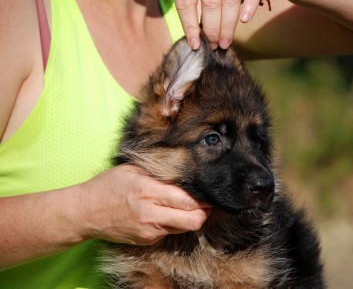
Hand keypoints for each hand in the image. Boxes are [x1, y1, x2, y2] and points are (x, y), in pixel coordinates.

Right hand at [76, 164, 210, 245]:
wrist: (84, 212)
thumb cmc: (108, 186)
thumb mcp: (133, 170)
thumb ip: (160, 172)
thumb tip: (186, 172)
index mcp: (147, 191)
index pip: (188, 200)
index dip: (204, 198)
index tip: (209, 192)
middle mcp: (149, 213)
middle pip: (193, 220)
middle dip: (204, 212)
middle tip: (205, 203)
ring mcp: (148, 231)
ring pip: (184, 228)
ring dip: (190, 218)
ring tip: (185, 206)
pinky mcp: (146, 241)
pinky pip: (169, 232)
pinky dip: (173, 223)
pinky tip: (165, 213)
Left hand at [176, 0, 264, 49]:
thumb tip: (193, 25)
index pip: (185, 3)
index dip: (188, 25)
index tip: (195, 44)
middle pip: (209, 5)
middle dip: (211, 30)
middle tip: (214, 45)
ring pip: (228, 2)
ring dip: (227, 26)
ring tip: (225, 42)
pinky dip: (248, 6)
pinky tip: (245, 21)